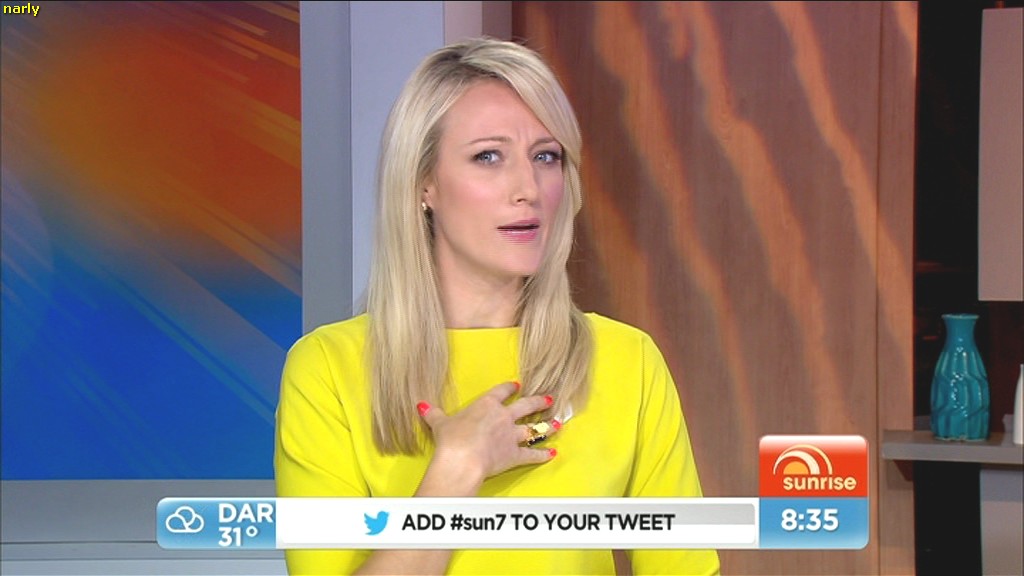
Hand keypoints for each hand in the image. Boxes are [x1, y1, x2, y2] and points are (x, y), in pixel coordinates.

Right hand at [418, 382, 558, 482]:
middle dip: (538, 402)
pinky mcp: (515, 454)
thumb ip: (433, 413)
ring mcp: (511, 435)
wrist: (463, 458)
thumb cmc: (451, 439)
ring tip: (558, 423)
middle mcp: (503, 417)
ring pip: (534, 428)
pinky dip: (543, 455)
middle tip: (549, 398)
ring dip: (547, 427)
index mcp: (486, 405)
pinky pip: (532, 454)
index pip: (501, 392)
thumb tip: (421, 405)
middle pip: (525, 406)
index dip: (509, 388)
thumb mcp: (439, 423)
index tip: (516, 385)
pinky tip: (552, 454)